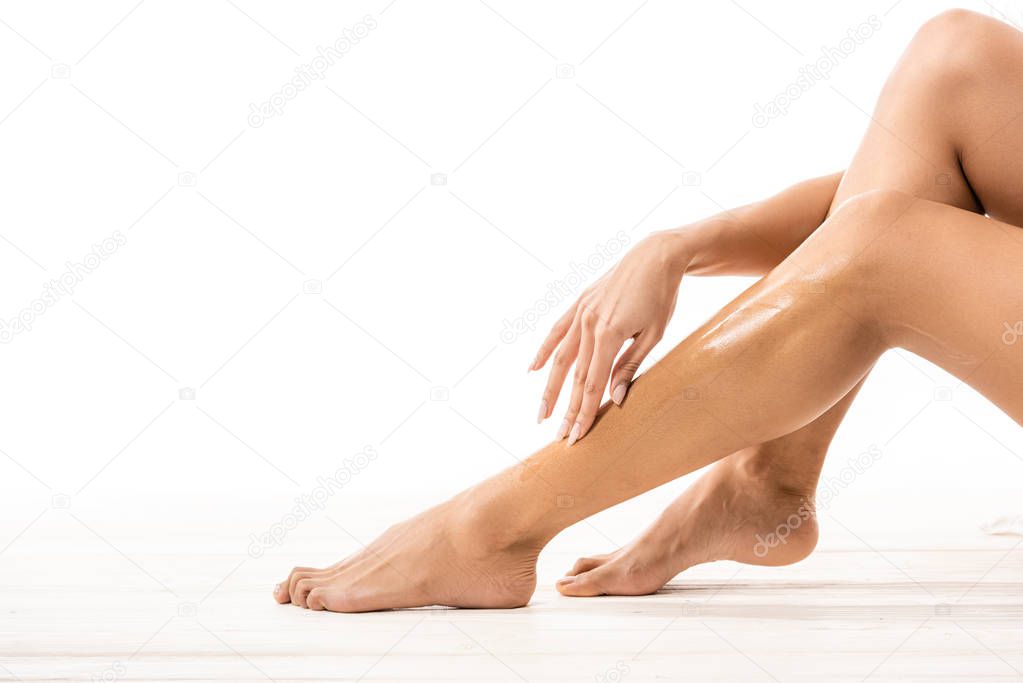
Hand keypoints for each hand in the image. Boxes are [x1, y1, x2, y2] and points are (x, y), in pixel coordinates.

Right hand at [530, 232, 686, 444]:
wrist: (656, 256)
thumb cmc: (661, 297)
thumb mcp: (653, 335)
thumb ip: (630, 366)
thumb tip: (616, 399)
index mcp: (609, 335)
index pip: (592, 385)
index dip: (584, 413)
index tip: (576, 437)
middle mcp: (589, 325)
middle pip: (573, 377)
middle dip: (566, 409)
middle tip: (559, 437)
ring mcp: (581, 313)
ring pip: (560, 358)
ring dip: (550, 388)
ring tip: (542, 413)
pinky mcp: (580, 303)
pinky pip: (556, 331)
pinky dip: (544, 351)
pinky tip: (533, 370)